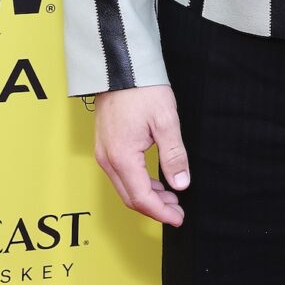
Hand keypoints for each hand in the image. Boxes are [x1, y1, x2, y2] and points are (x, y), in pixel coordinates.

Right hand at [93, 84, 189, 225]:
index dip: (161, 212)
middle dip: (155, 208)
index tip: (178, 218)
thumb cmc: (142, 89)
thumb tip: (181, 184)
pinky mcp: (105, 145)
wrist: (120, 66)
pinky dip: (138, 183)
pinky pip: (121, 174)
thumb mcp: (166, 120)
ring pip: (125, 187)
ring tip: (171, 197)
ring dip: (148, 196)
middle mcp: (108, 159)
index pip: (141, 198)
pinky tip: (155, 180)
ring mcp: (103, 153)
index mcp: (122, 157)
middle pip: (131, 197)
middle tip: (178, 211)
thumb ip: (174, 155)